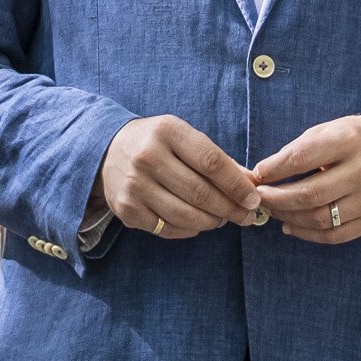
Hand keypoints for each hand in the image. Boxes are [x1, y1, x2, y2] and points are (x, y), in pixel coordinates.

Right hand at [97, 114, 261, 238]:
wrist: (107, 150)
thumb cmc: (158, 143)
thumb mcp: (184, 137)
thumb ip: (217, 159)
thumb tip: (251, 185)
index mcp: (167, 131)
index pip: (211, 162)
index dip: (236, 184)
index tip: (253, 198)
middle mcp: (148, 157)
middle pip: (200, 192)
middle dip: (230, 208)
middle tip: (246, 216)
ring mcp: (134, 185)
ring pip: (185, 215)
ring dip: (212, 222)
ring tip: (224, 219)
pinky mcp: (127, 210)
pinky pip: (168, 228)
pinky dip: (190, 229)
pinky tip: (199, 223)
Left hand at [251, 115, 360, 245]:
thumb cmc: (356, 139)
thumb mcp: (331, 129)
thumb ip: (299, 149)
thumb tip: (264, 173)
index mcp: (349, 141)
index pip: (303, 158)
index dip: (275, 169)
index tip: (257, 174)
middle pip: (310, 194)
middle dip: (277, 198)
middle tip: (259, 197)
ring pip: (320, 218)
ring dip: (288, 217)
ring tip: (273, 210)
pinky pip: (334, 235)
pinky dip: (307, 234)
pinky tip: (290, 226)